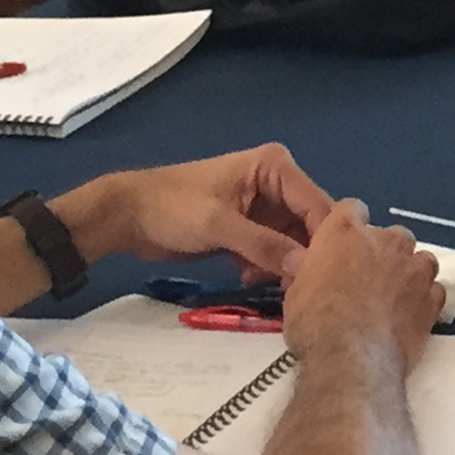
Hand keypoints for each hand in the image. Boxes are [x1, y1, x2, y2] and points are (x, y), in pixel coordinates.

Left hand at [60, 143, 339, 282]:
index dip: (325, 240)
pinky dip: (266, 267)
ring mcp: (266, 207)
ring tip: (260, 279)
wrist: (129, 217)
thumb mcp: (219, 225)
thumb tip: (305, 270)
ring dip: (281, 265)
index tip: (324, 276)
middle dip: (302, 257)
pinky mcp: (252, 228)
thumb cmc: (172, 209)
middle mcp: (278, 184)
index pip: (317, 205)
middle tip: (294, 287)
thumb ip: (264, 246)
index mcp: (275, 167)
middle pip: (310, 226)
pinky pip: (274, 252)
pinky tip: (246, 274)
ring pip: (293, 243)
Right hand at [282, 202, 440, 377]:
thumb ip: (308, 270)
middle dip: (384, 252)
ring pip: (420, 259)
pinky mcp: (433, 298)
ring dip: (410, 272)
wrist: (350, 358)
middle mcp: (385, 241)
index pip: (352, 208)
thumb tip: (304, 265)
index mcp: (346, 232)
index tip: (343, 248)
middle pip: (392, 235)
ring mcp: (415, 268)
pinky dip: (425, 299)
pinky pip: (434, 290)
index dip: (349, 227)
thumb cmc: (313, 322)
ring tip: (394, 298)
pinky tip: (411, 316)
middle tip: (368, 280)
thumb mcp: (295, 292)